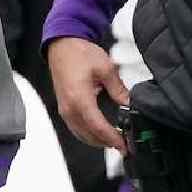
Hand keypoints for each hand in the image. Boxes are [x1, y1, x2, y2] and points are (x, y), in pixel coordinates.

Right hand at [48, 36, 129, 152]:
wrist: (62, 45)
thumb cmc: (79, 53)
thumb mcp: (105, 69)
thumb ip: (119, 90)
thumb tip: (129, 104)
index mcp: (80, 99)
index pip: (99, 128)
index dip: (113, 139)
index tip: (125, 146)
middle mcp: (69, 108)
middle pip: (89, 136)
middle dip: (107, 143)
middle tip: (124, 145)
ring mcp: (64, 109)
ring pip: (81, 135)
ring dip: (97, 141)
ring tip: (113, 140)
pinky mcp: (63, 107)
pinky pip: (75, 128)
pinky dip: (88, 134)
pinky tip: (98, 132)